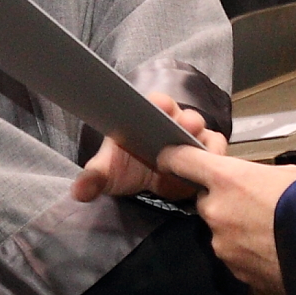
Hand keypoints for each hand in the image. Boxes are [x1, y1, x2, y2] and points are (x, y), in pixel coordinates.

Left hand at [71, 93, 222, 203]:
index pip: (157, 103)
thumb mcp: (108, 174)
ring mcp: (192, 140)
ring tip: (199, 151)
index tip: (159, 105)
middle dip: (187, 121)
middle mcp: (173, 123)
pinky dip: (215, 160)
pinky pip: (215, 154)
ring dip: (204, 142)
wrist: (147, 185)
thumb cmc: (127, 168)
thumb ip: (95, 179)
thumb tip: (79, 191)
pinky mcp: (206, 156)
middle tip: (186, 126)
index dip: (159, 104)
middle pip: (186, 117)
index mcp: (148, 117)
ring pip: (205, 135)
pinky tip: (207, 171)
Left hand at [152, 146, 295, 294]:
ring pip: (219, 229)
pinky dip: (247, 251)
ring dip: (237, 228)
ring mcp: (222, 243)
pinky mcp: (233, 270)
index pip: (182, 160)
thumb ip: (258, 176)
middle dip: (224, 200)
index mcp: (228, 179)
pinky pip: (233, 254)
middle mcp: (216, 210)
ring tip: (271, 230)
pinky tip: (272, 249)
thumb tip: (256, 182)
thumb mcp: (289, 176)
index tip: (173, 157)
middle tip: (254, 203)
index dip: (176, 157)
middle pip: (206, 199)